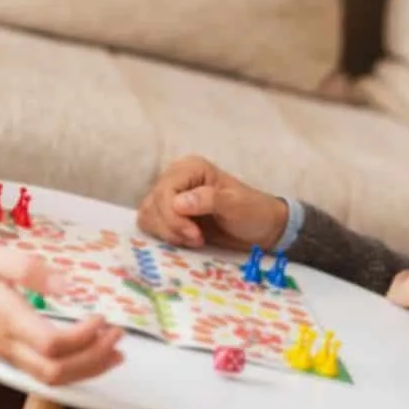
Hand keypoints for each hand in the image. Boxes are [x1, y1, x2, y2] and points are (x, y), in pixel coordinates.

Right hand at [0, 241, 124, 386]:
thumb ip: (26, 268)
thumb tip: (66, 285)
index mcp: (3, 315)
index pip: (50, 344)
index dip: (83, 338)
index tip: (101, 316)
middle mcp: (6, 342)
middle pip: (56, 371)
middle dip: (93, 358)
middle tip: (118, 335)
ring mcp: (5, 352)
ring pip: (50, 378)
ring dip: (87, 367)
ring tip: (114, 349)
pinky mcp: (5, 353)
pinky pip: (43, 373)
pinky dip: (72, 368)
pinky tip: (88, 354)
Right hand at [136, 154, 287, 251]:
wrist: (261, 229)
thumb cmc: (252, 212)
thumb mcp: (237, 205)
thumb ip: (210, 200)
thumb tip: (179, 203)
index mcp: (191, 168)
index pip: (165, 191)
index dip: (173, 217)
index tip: (195, 235)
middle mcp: (176, 177)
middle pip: (153, 204)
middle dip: (171, 227)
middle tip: (197, 239)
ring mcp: (170, 195)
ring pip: (147, 214)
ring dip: (166, 233)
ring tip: (193, 240)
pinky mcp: (168, 214)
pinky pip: (150, 223)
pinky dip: (162, 235)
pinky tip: (184, 240)